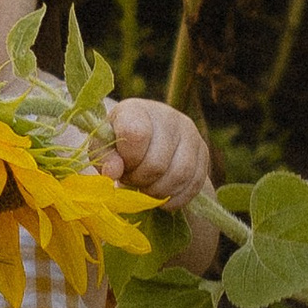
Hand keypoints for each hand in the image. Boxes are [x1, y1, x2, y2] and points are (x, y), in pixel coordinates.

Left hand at [109, 96, 213, 210]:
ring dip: (158, 191)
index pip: (136, 135)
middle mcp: (168, 117)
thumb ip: (105, 157)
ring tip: (145, 187)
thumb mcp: (104, 147)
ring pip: (179, 175)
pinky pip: (194, 184)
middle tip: (131, 180)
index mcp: (137, 109)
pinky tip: (161, 195)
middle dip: (140, 180)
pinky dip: (175, 198)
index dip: (127, 160)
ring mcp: (190, 134)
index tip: (121, 166)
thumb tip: (112, 172)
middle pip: (157, 163)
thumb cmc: (119, 143)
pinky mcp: (204, 152)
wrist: (148, 140)